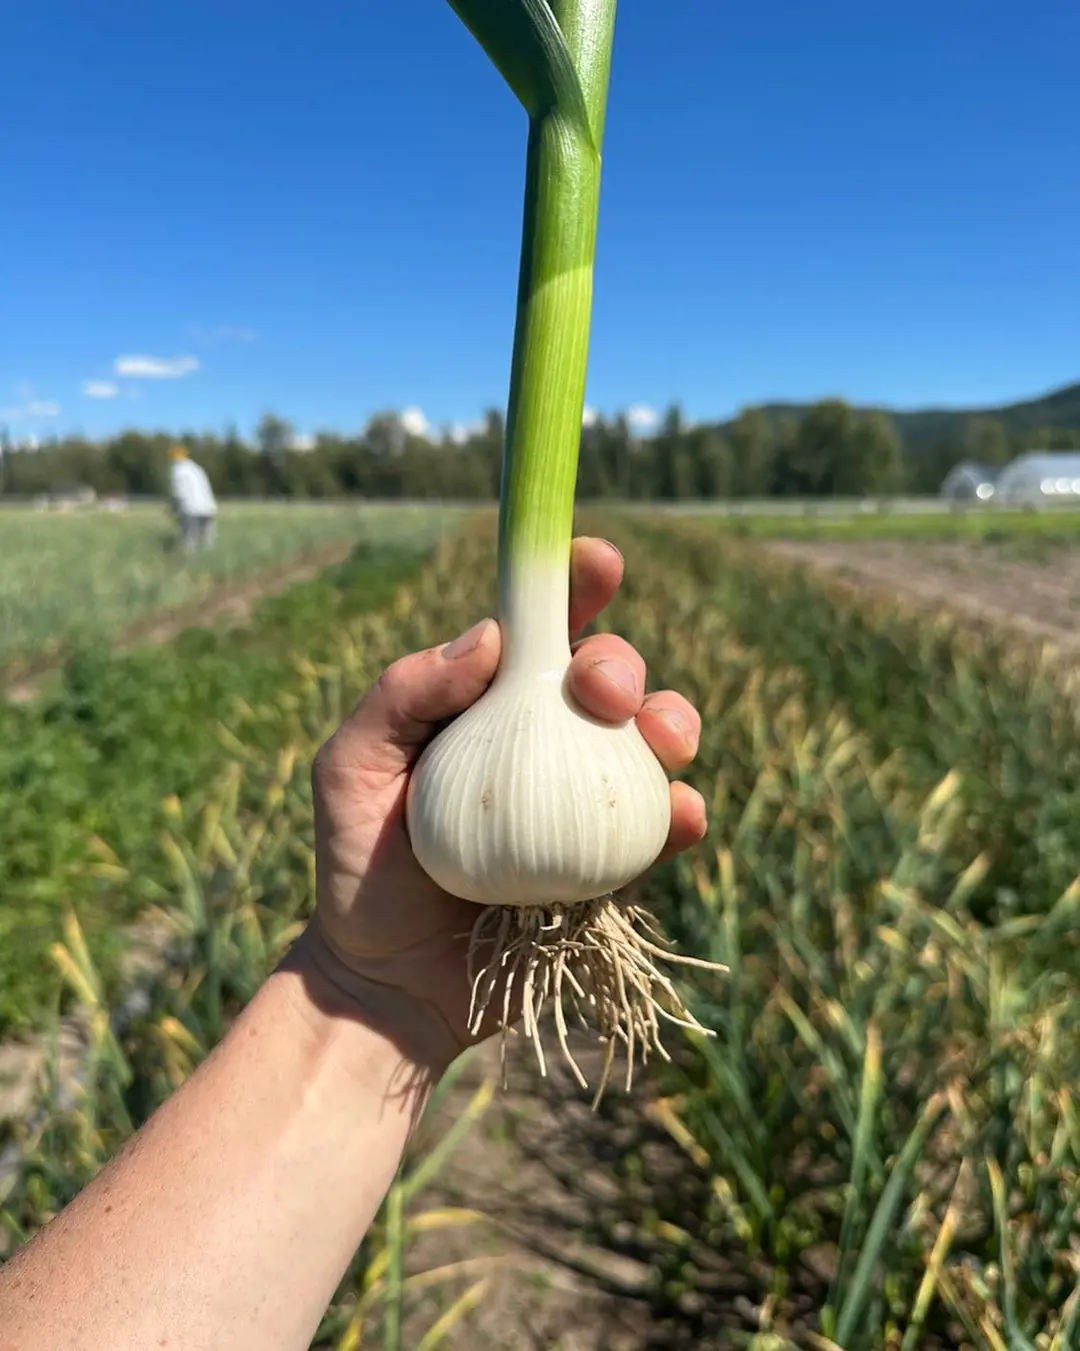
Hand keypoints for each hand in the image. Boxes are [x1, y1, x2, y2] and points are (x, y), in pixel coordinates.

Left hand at [297, 537, 706, 1071]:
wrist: (386, 982)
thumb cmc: (360, 866)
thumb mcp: (351, 770)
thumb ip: (402, 695)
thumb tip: (490, 635)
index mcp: (485, 707)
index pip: (536, 632)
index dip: (572, 587)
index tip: (597, 562)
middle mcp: (541, 742)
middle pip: (604, 678)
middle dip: (620, 664)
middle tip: (602, 691)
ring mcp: (580, 802)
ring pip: (648, 740)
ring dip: (669, 722)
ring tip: (662, 739)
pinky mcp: (609, 864)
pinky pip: (659, 828)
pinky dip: (680, 813)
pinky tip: (680, 814)